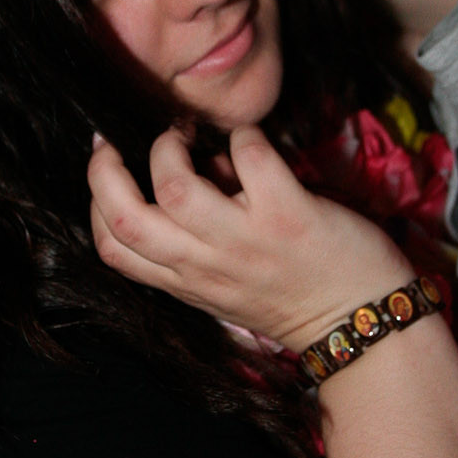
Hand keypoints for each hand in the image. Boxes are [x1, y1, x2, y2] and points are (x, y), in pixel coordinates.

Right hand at [89, 125, 411, 350]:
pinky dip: (244, 136)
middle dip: (105, 171)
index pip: (112, 248)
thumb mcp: (226, 284)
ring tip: (187, 137)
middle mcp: (208, 264)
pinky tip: (251, 142)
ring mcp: (246, 240)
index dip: (94, 203)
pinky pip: (250, 157)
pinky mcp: (288, 214)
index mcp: (187, 281)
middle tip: (117, 143)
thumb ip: (196, 241)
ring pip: (176, 186)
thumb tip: (192, 169)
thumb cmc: (293, 294)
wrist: (363, 321)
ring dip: (172, 148)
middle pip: (125, 218)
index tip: (106, 170)